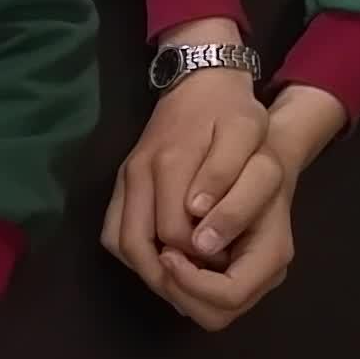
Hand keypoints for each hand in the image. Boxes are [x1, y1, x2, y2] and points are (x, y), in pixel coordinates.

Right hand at [102, 18, 266, 286]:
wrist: (200, 78)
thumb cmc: (232, 109)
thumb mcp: (247, 133)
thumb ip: (227, 175)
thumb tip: (198, 218)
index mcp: (169, 164)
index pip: (173, 234)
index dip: (197, 258)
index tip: (222, 264)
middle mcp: (137, 175)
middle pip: (138, 245)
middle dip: (169, 271)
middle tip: (202, 279)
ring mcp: (124, 179)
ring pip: (119, 242)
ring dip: (145, 268)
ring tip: (180, 278)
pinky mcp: (121, 181)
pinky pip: (112, 231)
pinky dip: (132, 253)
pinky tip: (159, 258)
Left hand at [156, 85, 344, 329]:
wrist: (255, 155)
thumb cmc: (258, 158)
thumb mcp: (255, 171)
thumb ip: (233, 211)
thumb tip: (201, 247)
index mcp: (272, 258)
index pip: (228, 298)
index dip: (192, 281)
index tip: (169, 252)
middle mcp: (258, 279)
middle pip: (209, 316)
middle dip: (177, 289)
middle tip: (159, 255)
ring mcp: (240, 282)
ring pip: (192, 310)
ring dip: (167, 284)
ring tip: (157, 251)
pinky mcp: (215, 277)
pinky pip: (181, 295)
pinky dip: (164, 277)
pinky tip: (158, 248)